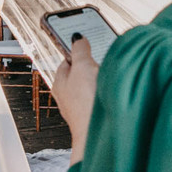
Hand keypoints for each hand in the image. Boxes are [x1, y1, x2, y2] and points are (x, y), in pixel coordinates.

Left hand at [52, 35, 98, 165]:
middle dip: (92, 66)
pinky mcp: (93, 116)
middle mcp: (67, 96)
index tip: (88, 45)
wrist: (97, 133)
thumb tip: (77, 38)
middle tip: (101, 63)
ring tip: (108, 79)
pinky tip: (112, 94)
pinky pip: (100, 98)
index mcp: (59, 82)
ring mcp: (80, 107)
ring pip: (91, 86)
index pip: (67, 60)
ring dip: (101, 80)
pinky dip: (106, 93)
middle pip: (80, 73)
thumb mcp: (82, 67)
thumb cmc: (86, 102)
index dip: (78, 51)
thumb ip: (80, 50)